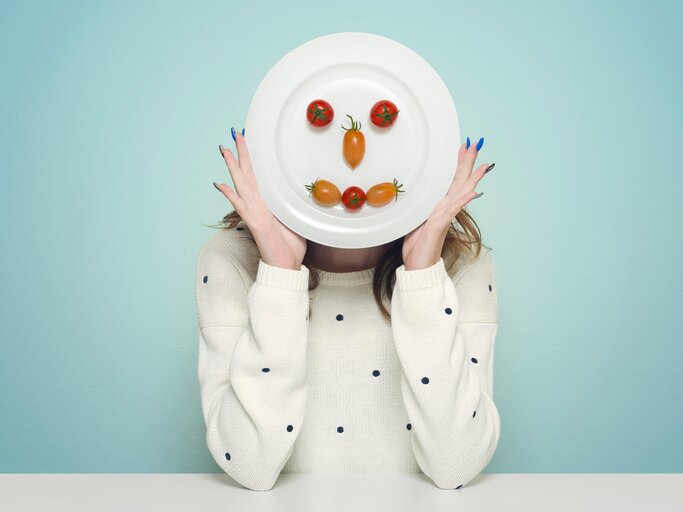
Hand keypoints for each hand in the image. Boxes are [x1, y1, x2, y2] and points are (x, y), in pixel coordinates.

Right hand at [215, 131, 306, 270]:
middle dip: (241, 153)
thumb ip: (293, 205)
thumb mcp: (296, 220)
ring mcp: (254, 214)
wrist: (286, 267)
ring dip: (232, 167)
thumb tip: (301, 192)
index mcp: (267, 203)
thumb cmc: (291, 247)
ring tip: (224, 149)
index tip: (250, 139)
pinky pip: (241, 207)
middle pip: (247, 174)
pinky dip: (230, 195)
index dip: (253, 158)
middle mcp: (257, 206)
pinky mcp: (255, 224)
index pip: (258, 176)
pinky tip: (219, 184)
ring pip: (240, 185)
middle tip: (235, 132)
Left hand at [402, 139, 492, 270]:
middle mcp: (445, 210)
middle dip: (468, 163)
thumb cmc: (417, 247)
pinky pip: (452, 211)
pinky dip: (462, 200)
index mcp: (439, 206)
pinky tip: (472, 191)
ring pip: (460, 193)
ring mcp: (444, 217)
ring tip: (483, 164)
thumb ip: (421, 209)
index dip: (457, 164)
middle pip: (459, 182)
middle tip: (476, 143)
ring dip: (471, 178)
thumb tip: (419, 196)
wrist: (418, 268)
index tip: (463, 146)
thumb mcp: (415, 222)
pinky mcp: (439, 226)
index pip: (450, 181)